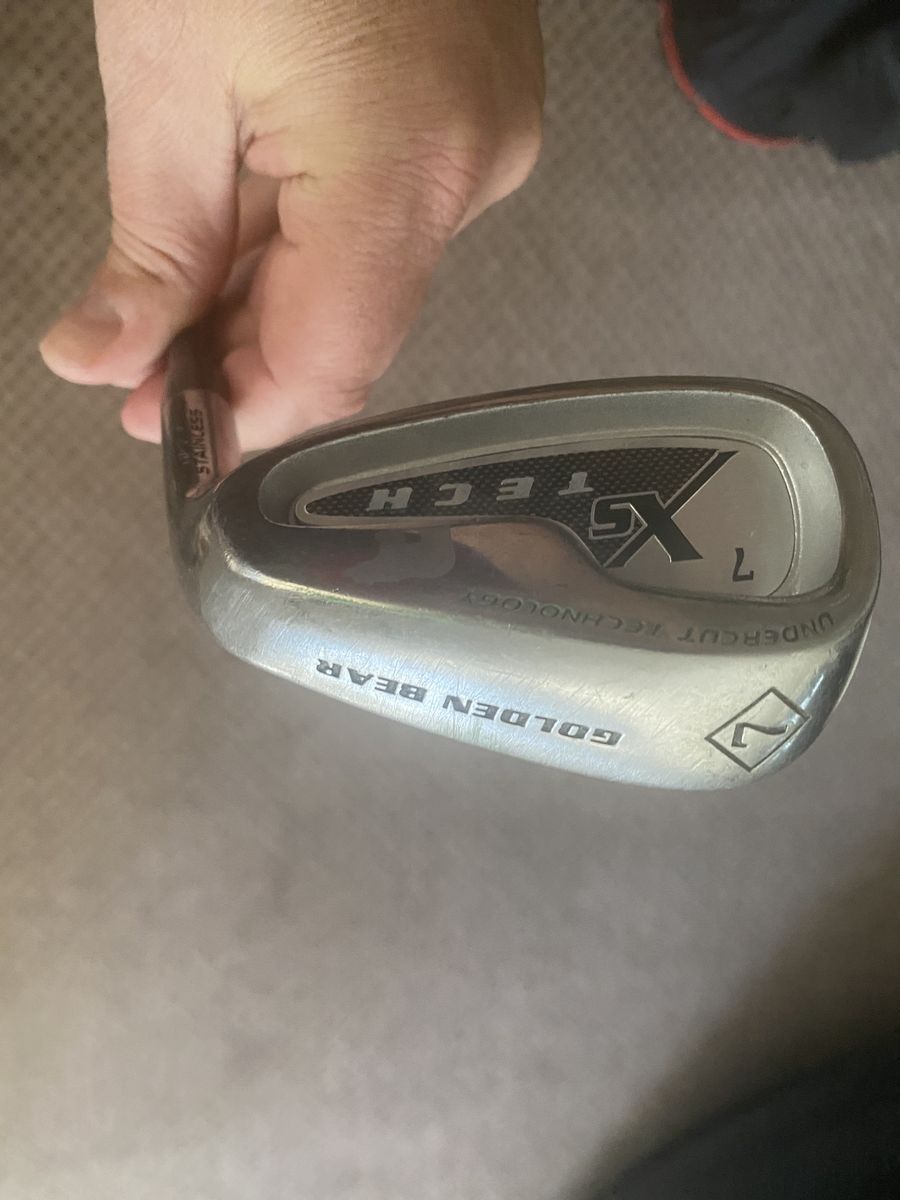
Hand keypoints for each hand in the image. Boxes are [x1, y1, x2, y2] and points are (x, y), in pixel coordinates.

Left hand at [39, 0, 543, 448]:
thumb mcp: (164, 77)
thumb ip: (153, 246)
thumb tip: (109, 360)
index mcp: (402, 156)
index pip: (333, 358)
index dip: (252, 423)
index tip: (181, 442)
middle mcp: (471, 167)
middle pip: (352, 328)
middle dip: (245, 365)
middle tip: (150, 380)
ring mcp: (487, 144)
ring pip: (367, 282)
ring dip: (270, 307)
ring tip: (179, 308)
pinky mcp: (478, 121)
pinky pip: (388, 226)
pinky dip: (311, 249)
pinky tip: (246, 239)